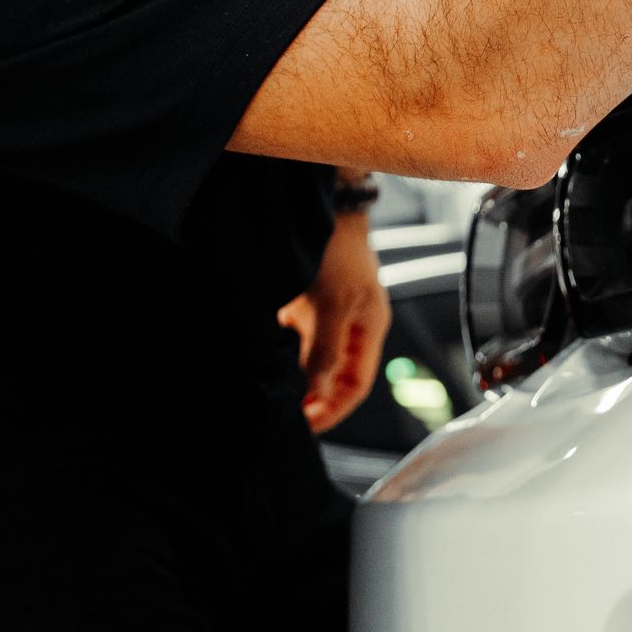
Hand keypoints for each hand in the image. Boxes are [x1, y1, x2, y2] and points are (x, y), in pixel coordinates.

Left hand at [277, 210, 391, 433]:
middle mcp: (350, 326)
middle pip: (332, 375)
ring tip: (270, 388)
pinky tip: (263, 353)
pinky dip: (280, 349)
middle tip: (283, 411)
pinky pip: (293, 337)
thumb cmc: (338, 248)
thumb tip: (317, 390)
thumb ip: (326, 348)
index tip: (306, 425)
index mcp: (369, 329)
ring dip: (292, 373)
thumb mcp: (333, 303)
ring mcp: (327, 314)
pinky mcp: (306, 303)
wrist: (323, 206)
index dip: (333, 409)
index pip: (355, 385)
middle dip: (310, 396)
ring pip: (309, 358)